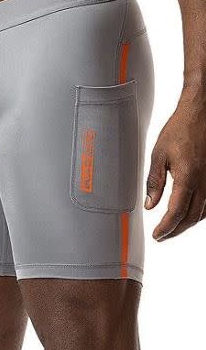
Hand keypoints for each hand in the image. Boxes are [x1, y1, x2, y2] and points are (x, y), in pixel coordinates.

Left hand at [145, 86, 205, 240]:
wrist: (201, 113)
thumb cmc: (180, 129)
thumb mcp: (159, 155)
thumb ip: (154, 182)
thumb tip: (150, 204)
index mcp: (187, 178)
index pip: (175, 213)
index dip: (165, 228)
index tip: (156, 235)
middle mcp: (204, 183)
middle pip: (190, 218)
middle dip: (175, 230)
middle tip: (162, 236)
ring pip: (201, 213)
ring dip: (186, 224)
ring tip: (172, 229)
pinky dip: (197, 213)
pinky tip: (188, 214)